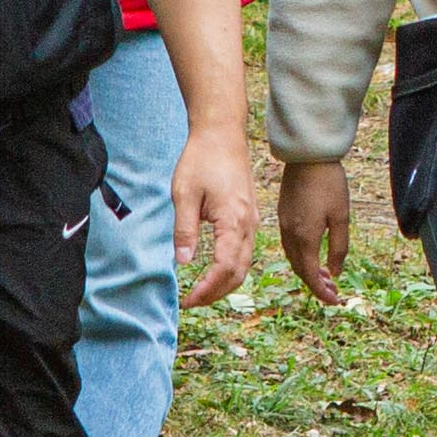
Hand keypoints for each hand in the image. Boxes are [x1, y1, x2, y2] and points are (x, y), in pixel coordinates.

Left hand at [174, 124, 264, 310]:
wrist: (222, 134)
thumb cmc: (201, 159)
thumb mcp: (184, 194)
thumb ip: (185, 230)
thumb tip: (184, 262)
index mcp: (234, 220)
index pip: (225, 268)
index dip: (208, 289)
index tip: (188, 300)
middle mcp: (248, 224)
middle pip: (239, 272)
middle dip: (217, 293)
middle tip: (192, 302)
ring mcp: (252, 221)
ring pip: (245, 264)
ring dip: (225, 283)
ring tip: (201, 292)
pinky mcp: (249, 216)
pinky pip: (245, 251)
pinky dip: (231, 269)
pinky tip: (214, 270)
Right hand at [276, 154, 353, 303]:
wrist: (308, 155)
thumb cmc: (329, 183)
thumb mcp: (341, 217)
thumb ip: (339, 247)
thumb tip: (335, 273)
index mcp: (304, 237)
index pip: (310, 275)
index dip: (322, 292)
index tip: (334, 302)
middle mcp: (289, 234)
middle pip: (299, 269)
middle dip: (315, 284)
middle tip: (333, 292)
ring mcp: (283, 224)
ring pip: (293, 258)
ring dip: (308, 271)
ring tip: (326, 277)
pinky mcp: (283, 215)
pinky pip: (289, 245)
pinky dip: (301, 257)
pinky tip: (313, 255)